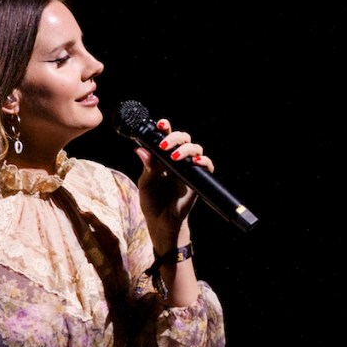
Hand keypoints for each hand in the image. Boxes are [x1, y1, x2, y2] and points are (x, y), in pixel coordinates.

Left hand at [134, 117, 214, 244]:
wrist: (162, 222)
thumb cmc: (152, 202)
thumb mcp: (145, 184)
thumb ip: (147, 167)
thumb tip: (140, 150)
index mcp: (163, 157)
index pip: (167, 137)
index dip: (166, 128)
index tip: (162, 124)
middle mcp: (177, 160)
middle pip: (184, 138)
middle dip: (175, 137)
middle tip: (164, 145)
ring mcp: (189, 169)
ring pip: (196, 148)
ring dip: (186, 149)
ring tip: (175, 157)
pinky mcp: (198, 179)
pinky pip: (206, 166)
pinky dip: (203, 161)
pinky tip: (194, 162)